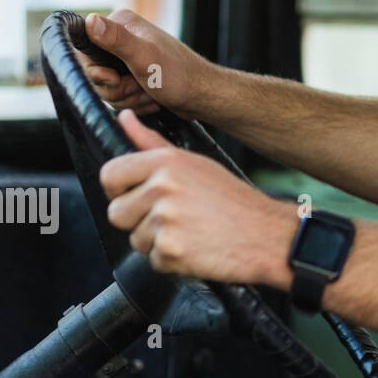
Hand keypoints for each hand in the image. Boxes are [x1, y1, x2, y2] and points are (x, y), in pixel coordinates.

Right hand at [77, 9, 212, 119]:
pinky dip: (135, 102)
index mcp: (121, 24)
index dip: (96, 70)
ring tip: (150, 92)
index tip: (114, 77)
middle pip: (93, 72)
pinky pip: (119, 96)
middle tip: (139, 85)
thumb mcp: (145, 57)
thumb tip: (90, 20)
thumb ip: (117, 39)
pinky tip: (152, 98)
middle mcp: (122, 37)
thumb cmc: (179, 76)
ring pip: (106, 88)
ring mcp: (127, 58)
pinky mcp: (133, 75)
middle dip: (116, 88)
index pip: (83, 49)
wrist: (202, 96)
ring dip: (128, 97)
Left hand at [100, 109, 297, 286]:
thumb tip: (122, 117)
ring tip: (191, 231)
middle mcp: (163, 187)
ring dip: (158, 242)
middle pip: (116, 213)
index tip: (140, 196)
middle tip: (176, 217)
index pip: (109, 175)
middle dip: (139, 221)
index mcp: (167, 162)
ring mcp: (166, 220)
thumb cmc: (233, 199)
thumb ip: (151, 142)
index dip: (121, 190)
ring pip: (135, 240)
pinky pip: (153, 261)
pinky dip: (172, 260)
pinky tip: (197, 247)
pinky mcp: (170, 251)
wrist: (267, 235)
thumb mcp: (196, 163)